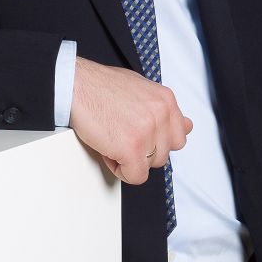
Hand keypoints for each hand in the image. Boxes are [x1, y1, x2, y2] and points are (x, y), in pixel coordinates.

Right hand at [69, 56, 192, 183]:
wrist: (74, 85)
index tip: (139, 137)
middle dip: (141, 151)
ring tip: (112, 139)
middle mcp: (161, 114)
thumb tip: (186, 124)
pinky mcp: (132, 148)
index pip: (178, 137)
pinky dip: (119, 169)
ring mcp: (148, 131)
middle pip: (163, 154)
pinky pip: (135, 176)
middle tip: (120, 136)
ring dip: (129, 159)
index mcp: (166, 100)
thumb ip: (162, 109)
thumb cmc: (99, 87)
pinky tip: (107, 150)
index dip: (155, 142)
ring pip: (149, 166)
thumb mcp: (140, 89)